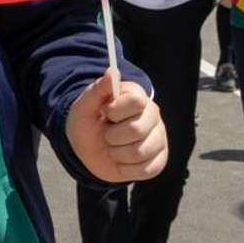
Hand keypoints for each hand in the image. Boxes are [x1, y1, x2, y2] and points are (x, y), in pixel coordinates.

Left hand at [66, 69, 168, 183]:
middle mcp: (153, 116)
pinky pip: (145, 170)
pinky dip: (125, 168)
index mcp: (137, 97)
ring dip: (116, 153)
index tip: (105, 112)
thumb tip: (113, 71)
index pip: (136, 102)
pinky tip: (120, 160)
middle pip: (136, 130)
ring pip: (139, 152)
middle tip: (107, 133)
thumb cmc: (87, 123)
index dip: (115, 111)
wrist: (86, 150)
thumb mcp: (84, 106)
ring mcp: (159, 139)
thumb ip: (98, 90)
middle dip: (112, 136)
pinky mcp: (159, 161)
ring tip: (113, 147)